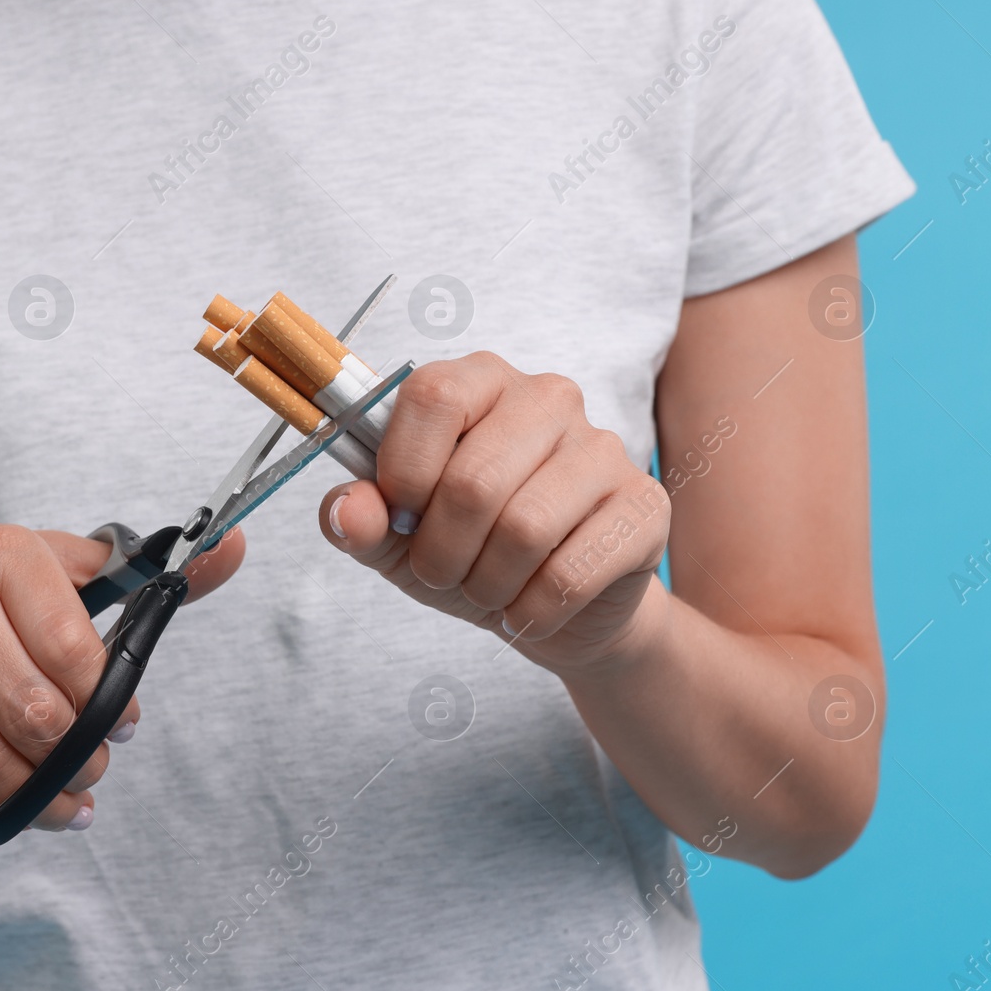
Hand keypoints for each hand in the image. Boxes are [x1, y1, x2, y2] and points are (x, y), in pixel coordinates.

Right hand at [0, 524, 243, 830]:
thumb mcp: (35, 558)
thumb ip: (134, 571)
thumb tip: (234, 550)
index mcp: (4, 549)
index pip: (73, 647)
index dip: (107, 701)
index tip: (124, 725)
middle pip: (33, 708)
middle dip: (77, 757)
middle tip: (94, 770)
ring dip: (37, 792)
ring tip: (64, 803)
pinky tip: (7, 802)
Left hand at [318, 353, 668, 669]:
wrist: (557, 610)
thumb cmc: (471, 552)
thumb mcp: (397, 538)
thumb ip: (360, 518)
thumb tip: (347, 511)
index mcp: (481, 381)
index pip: (432, 395)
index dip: (403, 470)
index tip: (400, 516)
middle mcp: (548, 397)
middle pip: (473, 479)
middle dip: (439, 552)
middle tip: (442, 574)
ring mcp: (603, 447)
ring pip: (522, 529)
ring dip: (486, 585)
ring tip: (485, 591)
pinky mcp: (644, 506)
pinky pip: (570, 572)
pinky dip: (531, 610)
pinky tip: (527, 610)